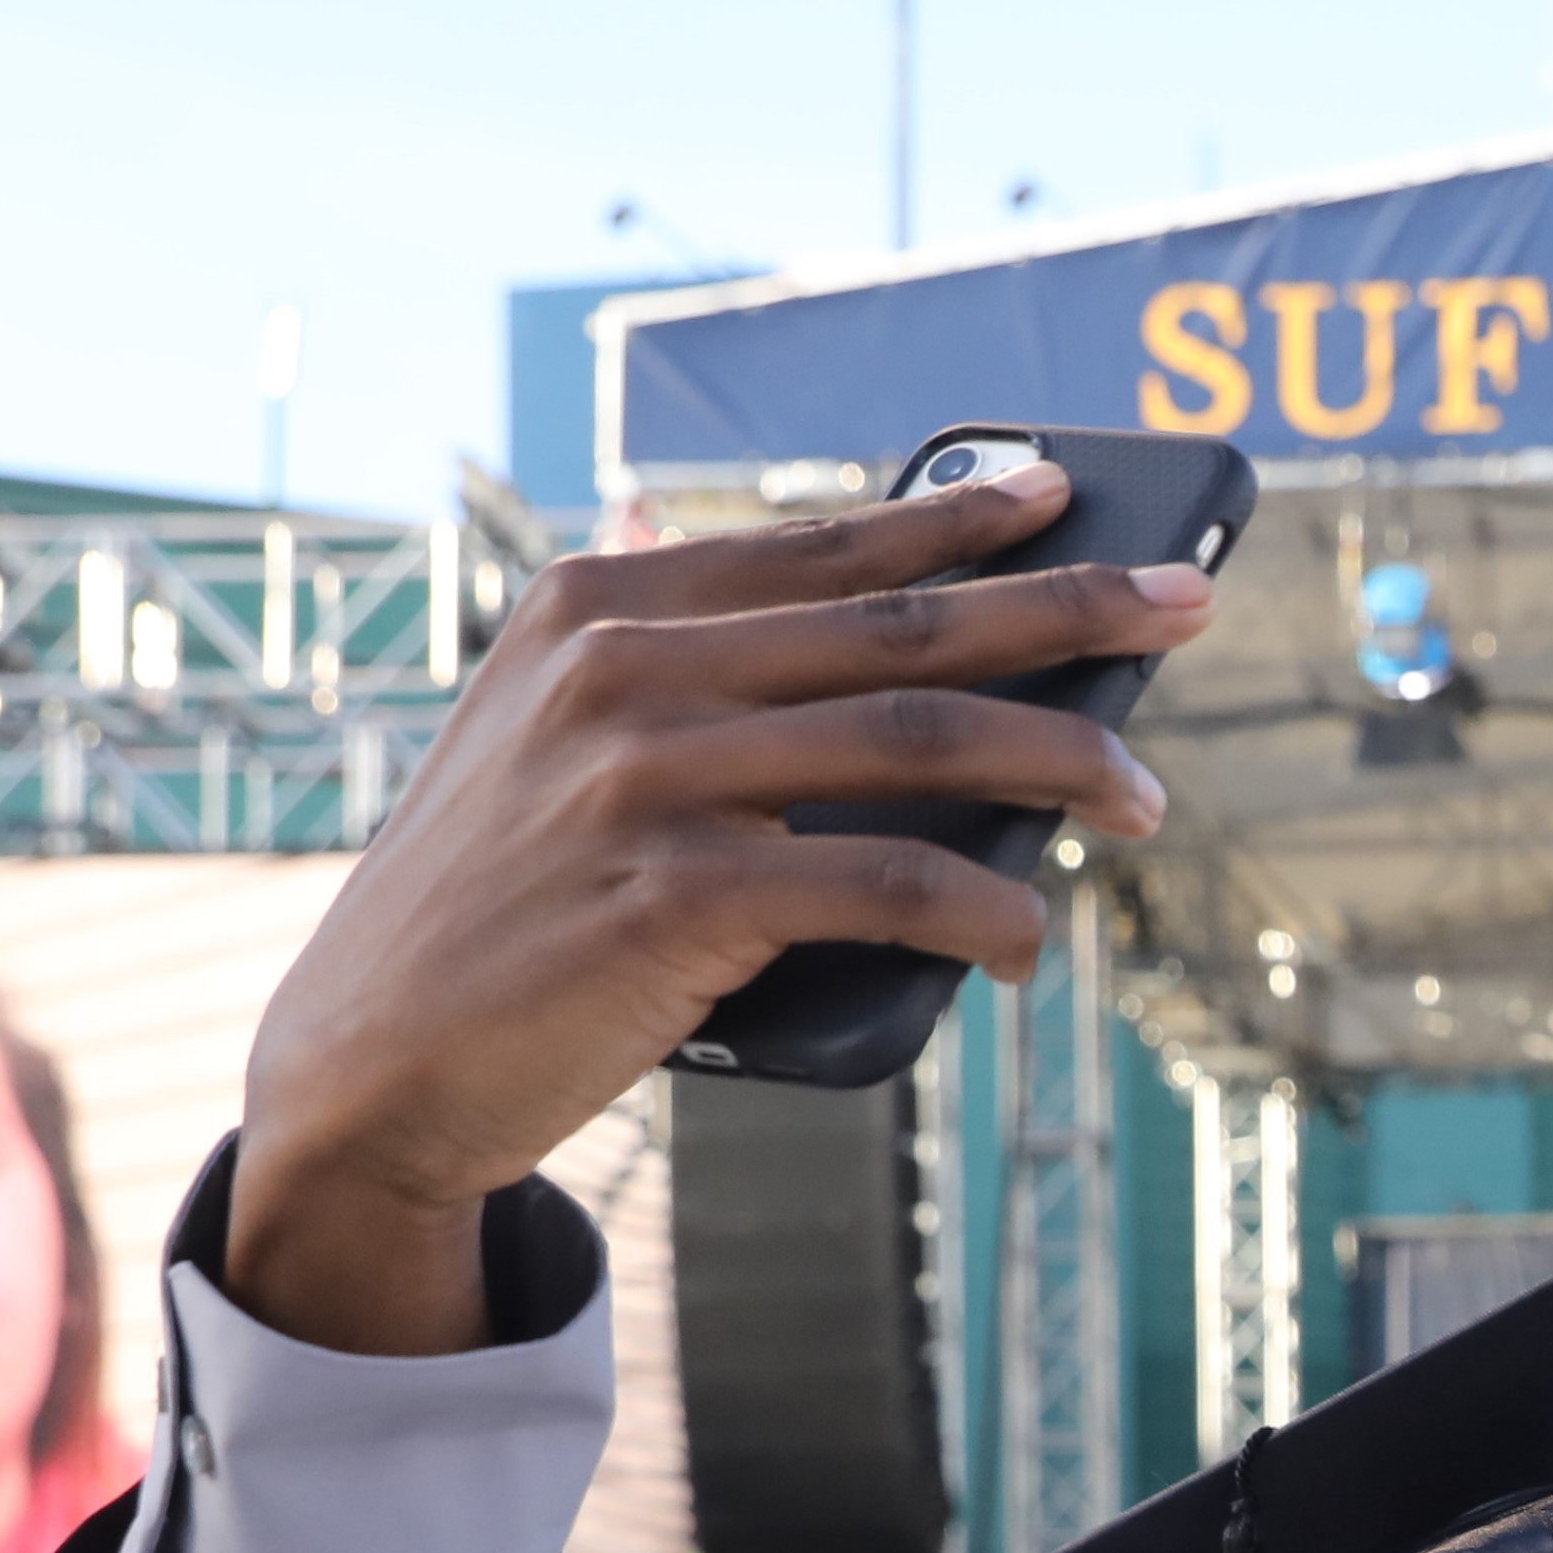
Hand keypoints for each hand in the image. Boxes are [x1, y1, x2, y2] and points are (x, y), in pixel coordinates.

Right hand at [230, 465, 1209, 1352]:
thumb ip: (676, 671)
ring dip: (1058, 763)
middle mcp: (619, 669)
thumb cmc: (497, 908)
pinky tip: (1029, 933)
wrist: (369, 1056)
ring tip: (1142, 796)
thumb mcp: (551, 742)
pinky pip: (885, 884)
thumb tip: (853, 630)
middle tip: (1183, 607)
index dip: (957, 518)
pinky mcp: (675, 895)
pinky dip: (982, 908)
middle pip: (897, 626)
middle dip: (1063, 612)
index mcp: (596, 608)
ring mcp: (644, 778)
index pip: (817, 547)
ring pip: (916, 741)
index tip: (1063, 496)